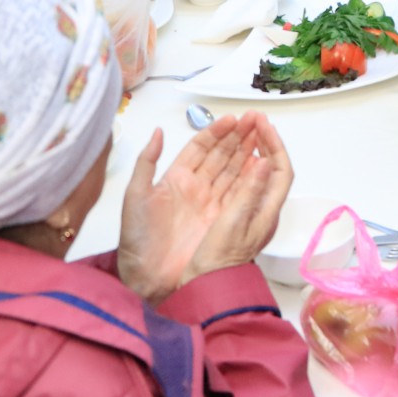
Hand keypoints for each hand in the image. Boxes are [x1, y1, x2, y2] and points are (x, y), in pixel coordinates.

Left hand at [116, 112, 294, 304]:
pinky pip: (238, 195)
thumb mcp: (135, 195)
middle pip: (221, 156)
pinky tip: (260, 164)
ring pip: (232, 172)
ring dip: (247, 152)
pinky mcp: (220, 220)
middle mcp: (196, 189)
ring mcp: (210, 204)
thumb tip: (158, 131)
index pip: (200, 148)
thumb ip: (146, 161)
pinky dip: (250, 180)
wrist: (146, 276)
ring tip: (262, 134)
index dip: (217, 132)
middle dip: (238, 136)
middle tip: (255, 120)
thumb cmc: (137, 238)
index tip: (233, 119)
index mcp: (175, 178)